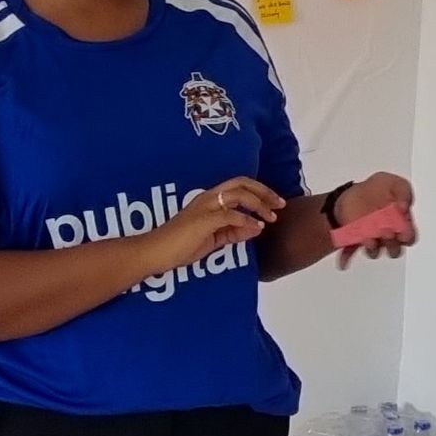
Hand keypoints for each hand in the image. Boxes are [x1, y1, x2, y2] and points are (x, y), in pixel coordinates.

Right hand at [152, 177, 281, 269]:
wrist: (156, 252)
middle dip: (264, 191)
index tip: (274, 203)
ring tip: (271, 216)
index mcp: (209, 199)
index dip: (259, 191)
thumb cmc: (180, 246)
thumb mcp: (213, 239)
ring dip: (259, 204)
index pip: (238, 185)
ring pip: (238, 194)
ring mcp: (205, 207)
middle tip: (280, 203)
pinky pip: (230, 215)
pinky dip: (246, 220)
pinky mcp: (203, 220)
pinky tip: (256, 227)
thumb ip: (234, 232)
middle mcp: (208, 197)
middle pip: (242, 183)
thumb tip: (257, 227)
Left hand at [328, 173, 418, 267]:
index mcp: (401, 224)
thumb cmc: (376, 189)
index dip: (407, 236)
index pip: (409, 237)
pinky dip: (346, 256)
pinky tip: (344, 258)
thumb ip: (404, 191)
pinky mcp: (354, 242)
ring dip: (372, 248)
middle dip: (391, 243)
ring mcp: (371, 240)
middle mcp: (388, 235)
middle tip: (386, 232)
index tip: (402, 231)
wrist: (354, 195)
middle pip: (394, 248)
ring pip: (375, 252)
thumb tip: (404, 207)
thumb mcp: (392, 182)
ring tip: (368, 238)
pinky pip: (350, 254)